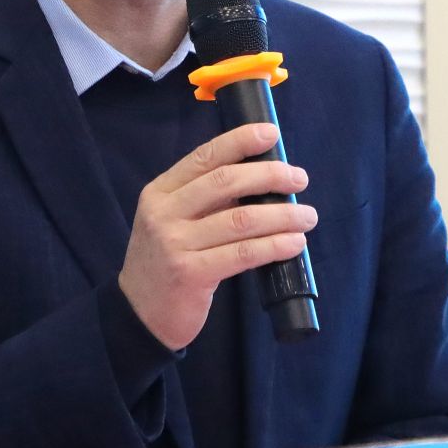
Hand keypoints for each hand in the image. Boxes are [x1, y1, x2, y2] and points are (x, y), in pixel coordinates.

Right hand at [118, 123, 316, 351]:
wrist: (140, 314)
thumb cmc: (167, 262)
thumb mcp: (173, 222)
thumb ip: (206, 201)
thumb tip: (262, 180)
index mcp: (160, 192)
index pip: (203, 157)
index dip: (239, 141)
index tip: (271, 133)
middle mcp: (163, 213)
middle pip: (225, 182)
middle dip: (269, 175)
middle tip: (300, 179)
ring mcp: (175, 243)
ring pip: (241, 220)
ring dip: (282, 215)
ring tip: (307, 216)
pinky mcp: (190, 274)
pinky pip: (243, 253)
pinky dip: (274, 245)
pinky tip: (294, 243)